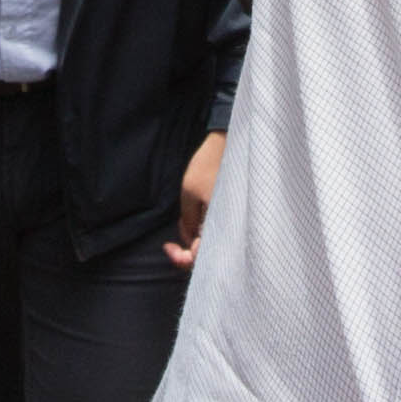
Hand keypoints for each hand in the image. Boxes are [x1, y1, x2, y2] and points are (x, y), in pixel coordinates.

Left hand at [169, 129, 222, 269]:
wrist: (228, 143)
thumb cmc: (209, 165)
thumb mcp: (190, 192)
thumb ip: (188, 221)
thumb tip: (188, 242)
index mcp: (224, 225)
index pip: (202, 258)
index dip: (182, 258)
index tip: (168, 247)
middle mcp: (232, 227)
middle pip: (208, 255)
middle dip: (186, 252)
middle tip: (170, 244)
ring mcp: (231, 221)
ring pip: (210, 244)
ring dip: (193, 238)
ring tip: (182, 221)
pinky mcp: (229, 213)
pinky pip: (214, 232)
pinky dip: (200, 230)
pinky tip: (191, 219)